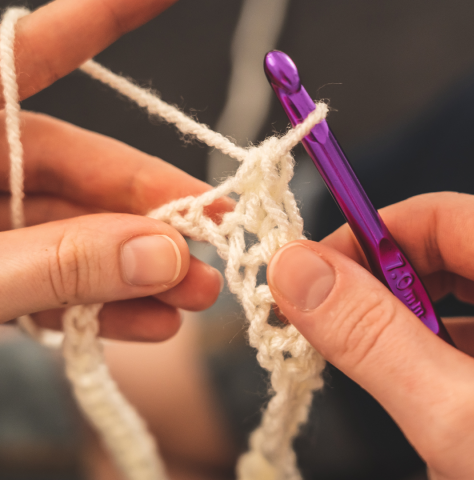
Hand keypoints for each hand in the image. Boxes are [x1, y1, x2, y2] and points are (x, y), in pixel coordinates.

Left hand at [0, 0, 228, 340]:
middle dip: (158, 211)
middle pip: (87, 171)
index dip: (105, 16)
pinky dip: (101, 306)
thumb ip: (55, 262)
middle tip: (216, 236)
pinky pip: (55, 283)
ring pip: (81, 237)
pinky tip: (149, 322)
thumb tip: (162, 255)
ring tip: (194, 295)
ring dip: (142, 272)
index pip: (37, 49)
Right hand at [267, 192, 473, 479]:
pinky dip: (435, 358)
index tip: (311, 276)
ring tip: (381, 373)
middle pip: (443, 254)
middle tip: (330, 323)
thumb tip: (295, 271)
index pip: (436, 217)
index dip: (363, 237)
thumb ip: (371, 338)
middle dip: (377, 287)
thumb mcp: (463, 424)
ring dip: (403, 328)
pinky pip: (472, 338)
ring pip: (454, 300)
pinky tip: (427, 398)